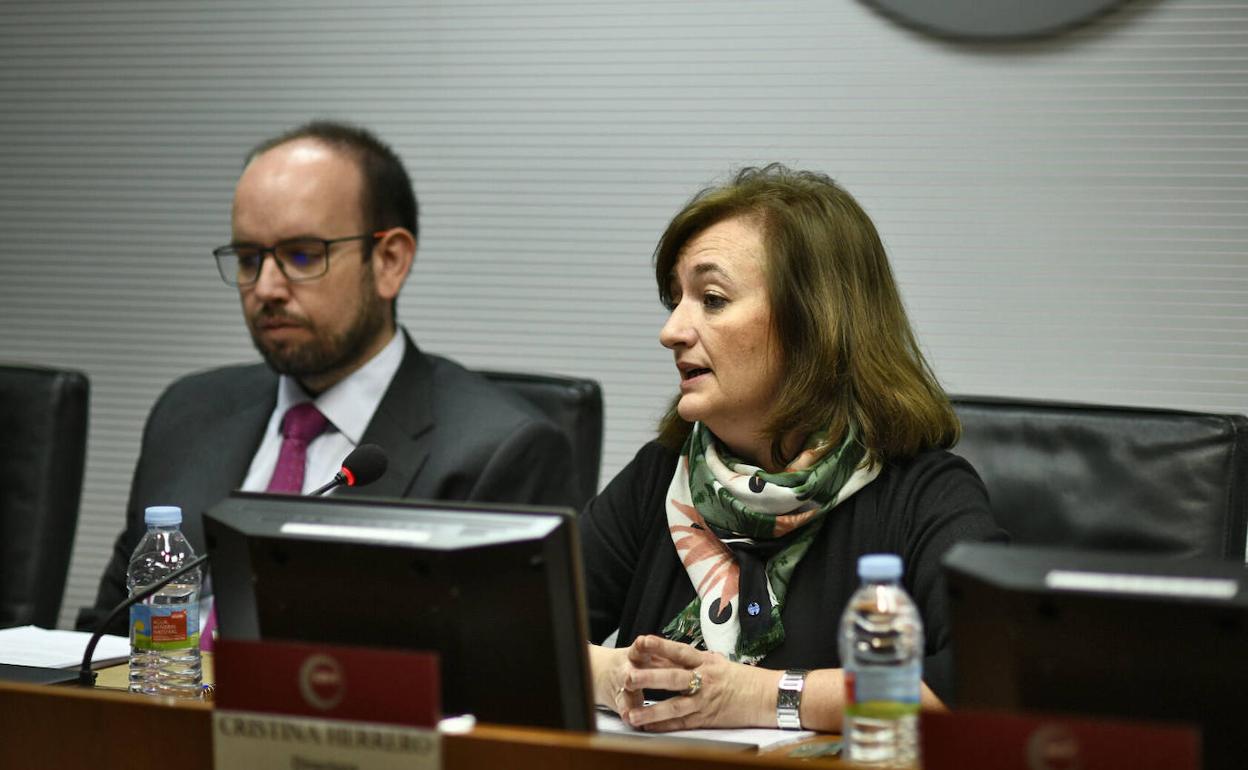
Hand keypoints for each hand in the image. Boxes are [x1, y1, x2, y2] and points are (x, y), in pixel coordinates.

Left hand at [615, 635, 775, 731]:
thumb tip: (672, 656)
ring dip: (651, 710)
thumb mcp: (721, 663)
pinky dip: (665, 725)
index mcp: (707, 662)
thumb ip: (697, 661)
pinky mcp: (708, 719)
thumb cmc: (746, 679)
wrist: (770, 697)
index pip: (680, 651)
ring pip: (674, 706)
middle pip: (672, 678)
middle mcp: (705, 680)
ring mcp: (706, 701)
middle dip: (648, 678)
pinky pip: (682, 723)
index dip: (660, 646)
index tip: (641, 641)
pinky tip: (649, 727)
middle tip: (627, 677)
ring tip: (631, 714)